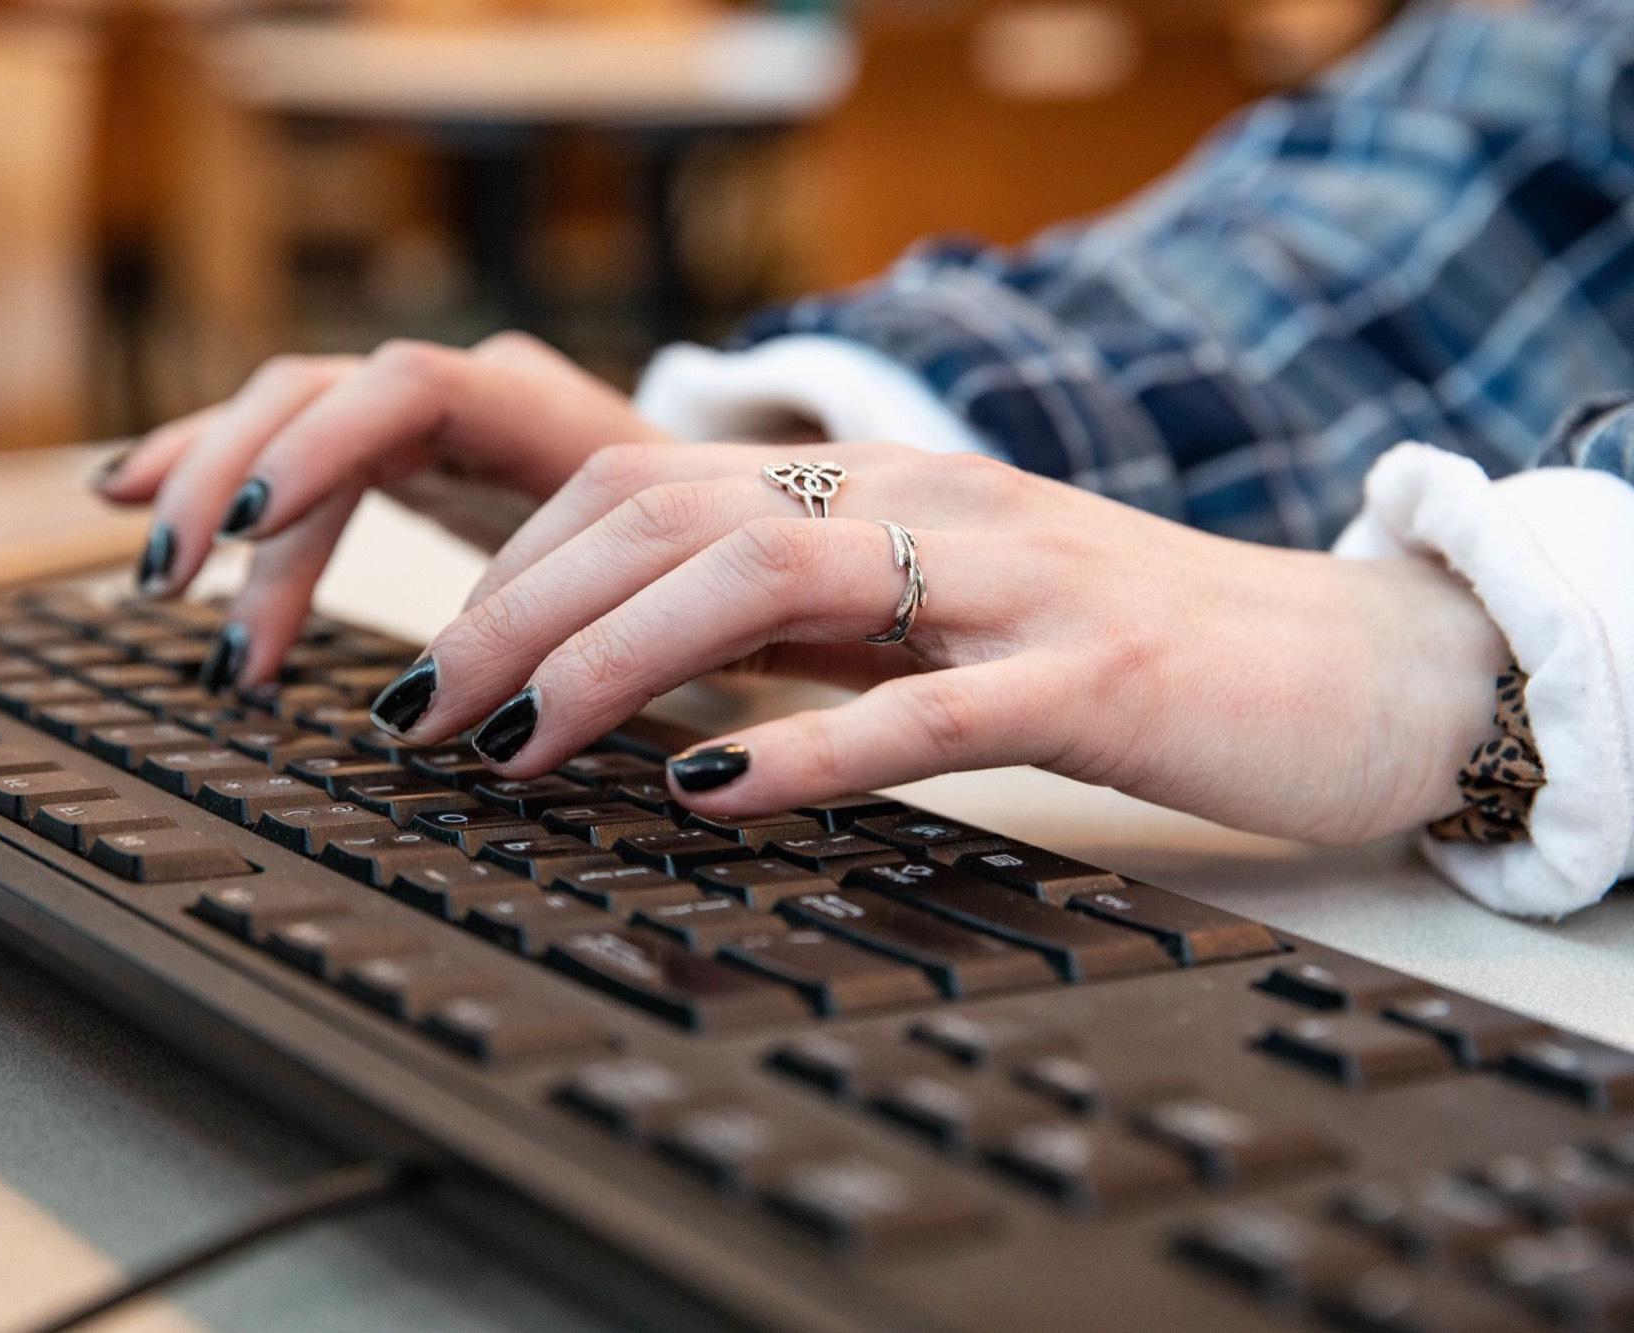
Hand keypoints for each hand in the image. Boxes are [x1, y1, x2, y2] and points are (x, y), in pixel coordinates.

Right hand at [96, 333, 670, 684]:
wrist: (732, 523)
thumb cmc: (709, 571)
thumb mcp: (675, 596)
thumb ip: (601, 632)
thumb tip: (510, 726)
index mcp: (546, 411)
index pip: (405, 391)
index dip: (319, 454)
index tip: (252, 535)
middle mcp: (473, 391)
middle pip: (316, 397)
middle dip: (235, 490)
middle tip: (181, 593)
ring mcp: (429, 414)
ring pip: (285, 414)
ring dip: (208, 490)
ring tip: (158, 579)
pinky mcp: (401, 449)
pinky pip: (287, 442)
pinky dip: (212, 470)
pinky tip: (130, 493)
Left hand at [372, 442, 1508, 844]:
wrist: (1347, 663)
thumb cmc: (1124, 650)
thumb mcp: (936, 614)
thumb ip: (806, 627)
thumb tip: (645, 681)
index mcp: (879, 486)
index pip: (648, 484)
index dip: (519, 570)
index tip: (439, 665)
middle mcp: (926, 504)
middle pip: (670, 520)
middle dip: (516, 616)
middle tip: (420, 715)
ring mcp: (1009, 583)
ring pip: (767, 582)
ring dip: (612, 664)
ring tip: (514, 747)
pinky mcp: (1089, 680)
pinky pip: (923, 706)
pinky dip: (801, 746)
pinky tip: (706, 787)